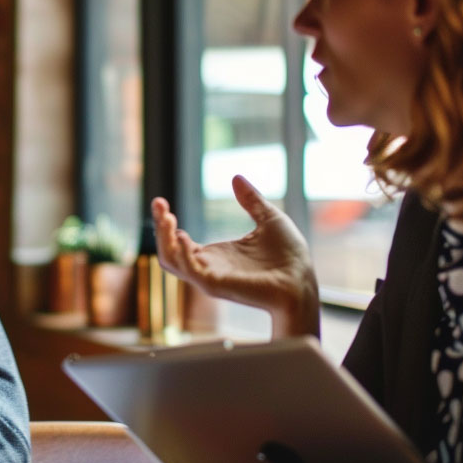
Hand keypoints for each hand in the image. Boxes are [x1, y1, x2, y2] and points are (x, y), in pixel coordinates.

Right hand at [154, 175, 319, 337]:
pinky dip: (182, 254)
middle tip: (159, 203)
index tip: (161, 202)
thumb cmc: (289, 256)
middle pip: (167, 251)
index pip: (177, 241)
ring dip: (164, 239)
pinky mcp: (216, 285)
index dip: (166, 223)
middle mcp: (207, 267)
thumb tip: (236, 177)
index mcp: (215, 255)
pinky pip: (190, 271)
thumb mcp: (269, 218)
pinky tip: (182, 236)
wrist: (302, 280)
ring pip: (171, 261)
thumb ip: (251, 200)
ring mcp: (209, 278)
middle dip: (159, 227)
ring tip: (167, 217)